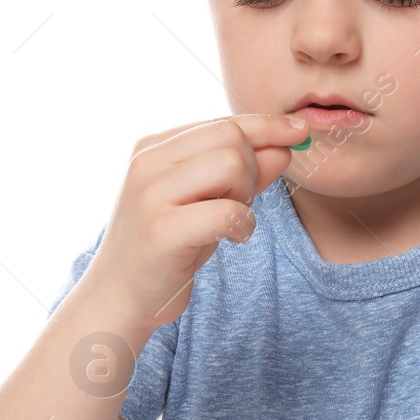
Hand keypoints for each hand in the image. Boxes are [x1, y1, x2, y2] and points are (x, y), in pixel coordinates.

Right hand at [88, 113, 308, 329]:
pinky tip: (233, 237)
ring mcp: (150, 195)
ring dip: (246, 195)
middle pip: (230, 137)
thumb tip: (285, 148)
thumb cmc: (168, 247)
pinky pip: (226, 211)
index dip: (266, 125)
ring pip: (230, 165)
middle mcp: (147, 162)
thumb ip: (244, 174)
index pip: (223, 122)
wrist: (119, 297)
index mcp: (154, 147)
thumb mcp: (207, 202)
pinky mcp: (161, 230)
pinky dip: (243, 224)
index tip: (300, 130)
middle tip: (241, 201)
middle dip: (253, 168)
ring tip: (231, 219)